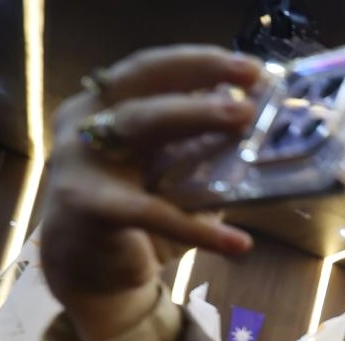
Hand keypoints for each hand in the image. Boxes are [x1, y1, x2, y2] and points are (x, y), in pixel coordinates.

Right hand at [40, 46, 261, 340]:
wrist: (92, 274)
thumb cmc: (138, 216)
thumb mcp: (172, 177)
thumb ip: (203, 151)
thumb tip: (263, 129)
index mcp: (107, 107)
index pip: (154, 71)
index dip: (200, 63)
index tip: (252, 68)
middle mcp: (87, 123)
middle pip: (145, 83)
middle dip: (199, 75)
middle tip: (251, 82)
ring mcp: (82, 160)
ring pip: (141, 123)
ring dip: (196, 115)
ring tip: (243, 122)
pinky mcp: (91, 206)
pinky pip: (153, 212)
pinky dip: (201, 229)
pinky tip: (239, 243)